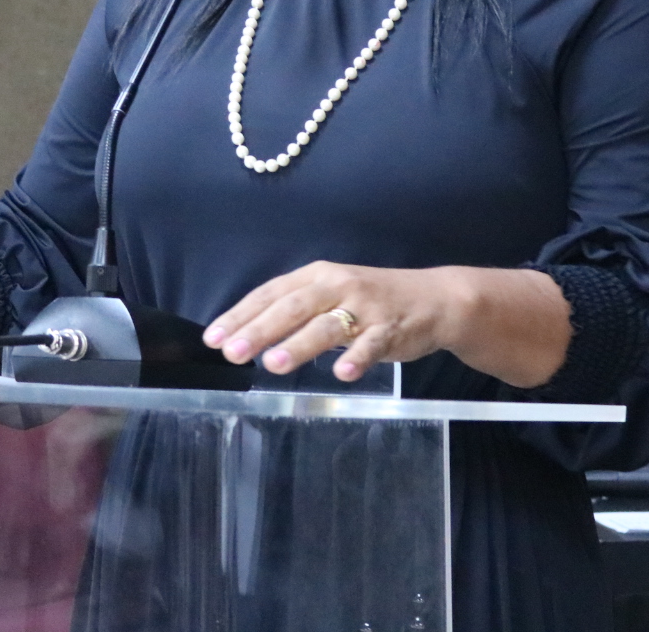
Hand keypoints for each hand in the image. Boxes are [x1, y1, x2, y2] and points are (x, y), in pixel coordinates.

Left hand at [201, 261, 470, 382]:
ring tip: (273, 364)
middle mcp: (337, 285)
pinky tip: (342, 373)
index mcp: (317, 275)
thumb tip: (246, 336)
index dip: (242, 314)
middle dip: (261, 329)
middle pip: (294, 307)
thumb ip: (295, 311)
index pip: (271, 293)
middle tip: (233, 352)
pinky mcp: (391, 329)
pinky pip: (372, 344)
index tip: (214, 338)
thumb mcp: (330, 294)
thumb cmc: (370, 300)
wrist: (434, 299)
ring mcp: (366, 307)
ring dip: (300, 344)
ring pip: (328, 325)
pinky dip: (358, 358)